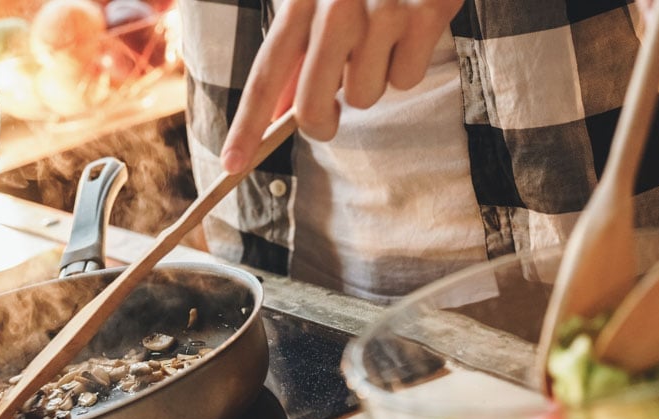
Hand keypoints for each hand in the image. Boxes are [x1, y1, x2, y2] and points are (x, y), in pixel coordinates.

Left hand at [220, 0, 462, 172]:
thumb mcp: (317, 2)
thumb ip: (297, 55)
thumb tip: (278, 115)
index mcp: (299, 1)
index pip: (266, 74)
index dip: (247, 124)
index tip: (233, 163)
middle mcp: (336, 6)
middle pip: (314, 104)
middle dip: (321, 123)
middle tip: (330, 118)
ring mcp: (383, 11)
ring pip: (364, 97)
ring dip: (372, 81)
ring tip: (380, 42)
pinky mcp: (426, 14)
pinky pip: (406, 79)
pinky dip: (408, 64)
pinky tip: (409, 31)